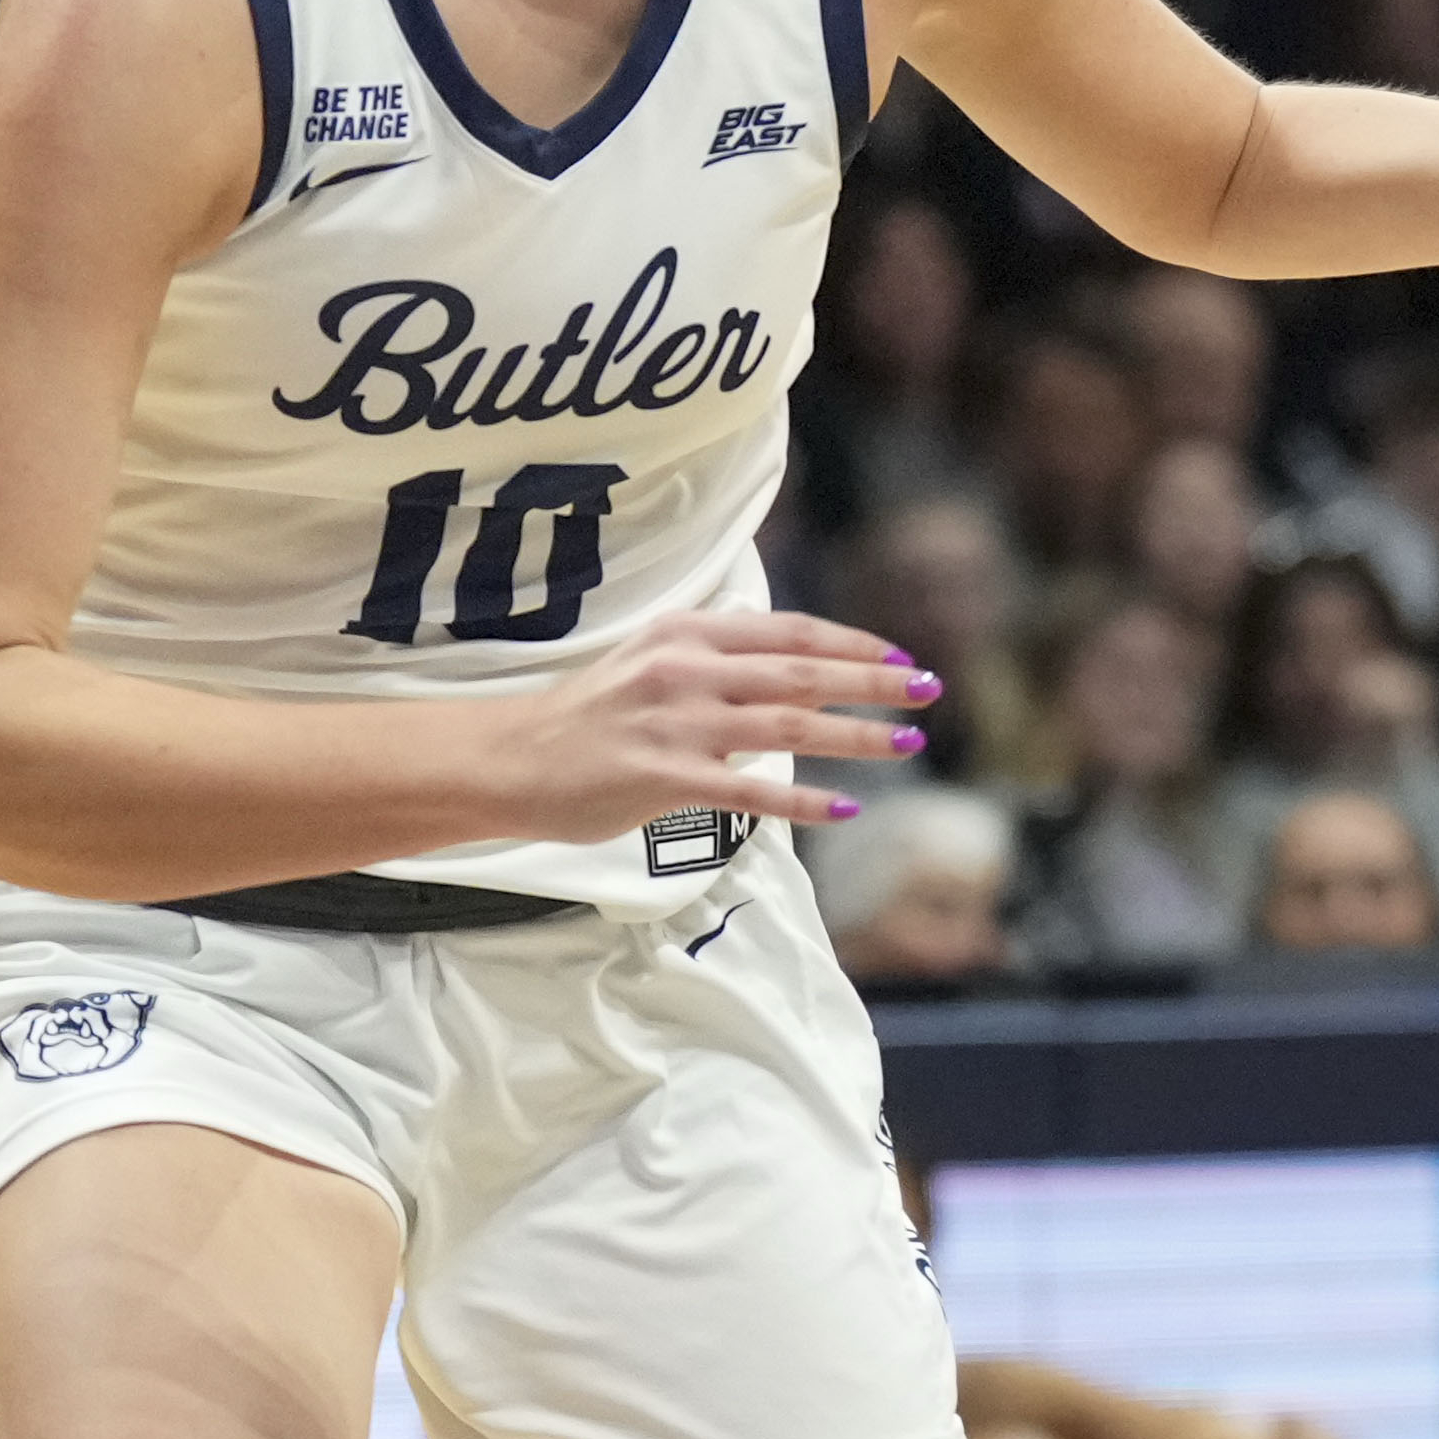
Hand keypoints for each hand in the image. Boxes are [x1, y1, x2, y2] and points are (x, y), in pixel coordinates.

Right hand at [487, 609, 929, 841]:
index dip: (850, 642)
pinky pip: (750, 788)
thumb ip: (715, 664)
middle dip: (873, 680)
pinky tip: (846, 806)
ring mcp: (676, 722)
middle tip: (928, 690)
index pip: (788, 631)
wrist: (509, 759)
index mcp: (687, 634)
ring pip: (787, 724)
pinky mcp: (664, 776)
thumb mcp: (651, 666)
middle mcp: (686, 669)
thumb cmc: (586, 719)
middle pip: (801, 671)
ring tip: (906, 744)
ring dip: (855, 734)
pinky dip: (803, 798)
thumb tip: (786, 673)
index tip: (898, 656)